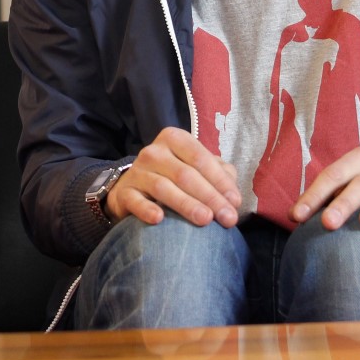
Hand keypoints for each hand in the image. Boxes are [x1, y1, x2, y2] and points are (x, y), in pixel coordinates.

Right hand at [105, 127, 240, 228]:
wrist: (134, 189)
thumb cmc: (174, 178)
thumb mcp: (197, 169)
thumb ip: (219, 174)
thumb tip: (232, 193)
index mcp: (175, 139)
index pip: (200, 158)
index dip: (220, 181)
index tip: (235, 202)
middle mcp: (154, 152)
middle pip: (185, 174)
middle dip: (210, 197)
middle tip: (228, 218)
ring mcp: (137, 172)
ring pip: (163, 187)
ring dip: (186, 204)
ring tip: (205, 219)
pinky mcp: (124, 193)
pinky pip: (135, 201)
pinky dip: (146, 209)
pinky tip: (159, 219)